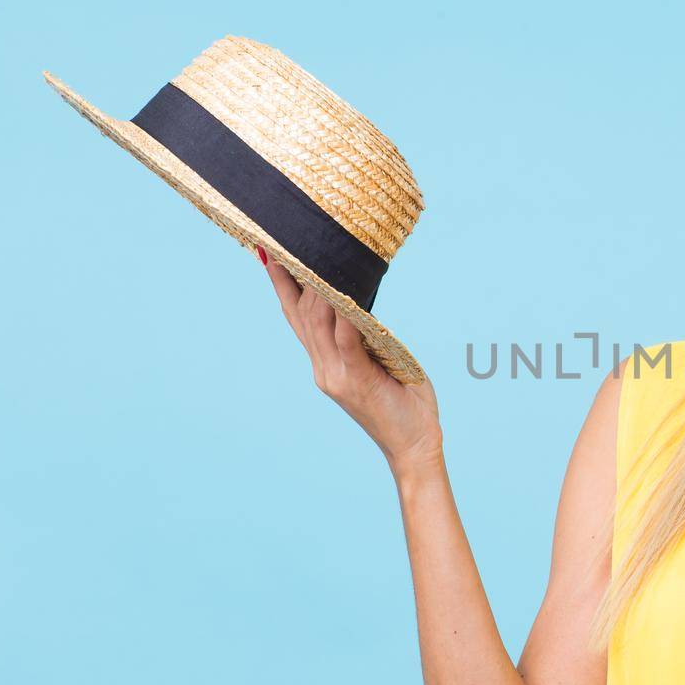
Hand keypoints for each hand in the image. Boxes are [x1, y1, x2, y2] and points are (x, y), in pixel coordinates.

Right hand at [259, 245, 444, 473]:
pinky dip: (345, 315)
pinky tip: (346, 292)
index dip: (282, 285)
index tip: (271, 251)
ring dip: (318, 287)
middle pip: (300, 313)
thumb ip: (364, 338)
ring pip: (318, 322)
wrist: (414, 447)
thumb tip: (361, 302)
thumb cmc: (403, 403)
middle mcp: (323, 369)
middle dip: (294, 275)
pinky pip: (346, 341)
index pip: (296, 318)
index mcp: (325, 365)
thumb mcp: (378, 365)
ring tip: (317, 253)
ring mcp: (337, 376)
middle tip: (292, 238)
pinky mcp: (358, 381)